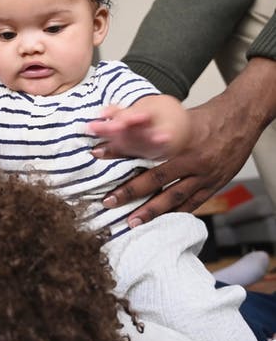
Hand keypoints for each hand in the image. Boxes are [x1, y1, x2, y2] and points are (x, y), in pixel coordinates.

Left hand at [99, 87, 265, 224]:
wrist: (241, 119)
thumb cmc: (208, 117)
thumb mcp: (179, 116)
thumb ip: (157, 128)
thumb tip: (127, 130)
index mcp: (180, 140)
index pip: (144, 148)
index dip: (121, 152)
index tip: (99, 154)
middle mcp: (191, 160)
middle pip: (156, 179)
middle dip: (130, 192)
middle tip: (109, 201)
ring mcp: (204, 175)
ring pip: (174, 197)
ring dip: (151, 211)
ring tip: (132, 222)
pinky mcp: (214, 185)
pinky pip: (193, 204)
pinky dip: (176, 214)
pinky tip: (162, 223)